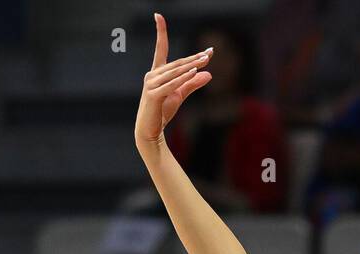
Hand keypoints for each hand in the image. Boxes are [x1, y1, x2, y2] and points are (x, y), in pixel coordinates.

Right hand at [134, 12, 213, 146]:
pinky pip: (172, 84)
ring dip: (192, 66)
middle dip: (194, 58)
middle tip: (209, 53)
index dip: (160, 31)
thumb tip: (209, 75)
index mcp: (156, 72)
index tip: (158, 15)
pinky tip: (194, 72)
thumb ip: (192, 84)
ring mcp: (151, 84)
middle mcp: (151, 75)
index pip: (160, 48)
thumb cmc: (162, 113)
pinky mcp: (154, 94)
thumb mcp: (179, 96)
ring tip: (206, 60)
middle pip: (177, 63)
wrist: (150, 132)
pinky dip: (184, 78)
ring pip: (176, 72)